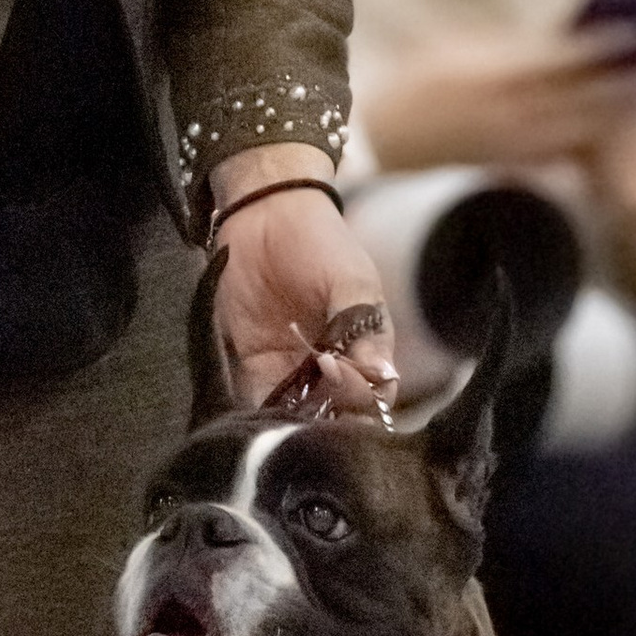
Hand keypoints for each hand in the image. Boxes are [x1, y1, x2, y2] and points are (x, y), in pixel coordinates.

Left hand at [211, 176, 395, 412]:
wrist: (264, 213)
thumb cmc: (320, 240)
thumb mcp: (351, 280)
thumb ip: (361, 328)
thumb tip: (379, 376)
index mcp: (367, 348)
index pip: (374, 396)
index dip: (357, 394)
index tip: (330, 366)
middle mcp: (335, 367)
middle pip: (339, 416)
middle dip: (326, 420)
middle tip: (305, 402)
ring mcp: (295, 369)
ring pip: (301, 416)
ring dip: (292, 422)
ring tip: (279, 414)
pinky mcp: (256, 365)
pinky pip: (262, 401)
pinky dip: (261, 414)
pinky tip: (256, 413)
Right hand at [361, 29, 635, 178]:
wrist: (381, 146)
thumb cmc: (419, 88)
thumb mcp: (456, 51)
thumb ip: (513, 47)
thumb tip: (569, 37)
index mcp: (487, 75)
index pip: (558, 58)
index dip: (601, 44)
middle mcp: (504, 115)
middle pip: (580, 98)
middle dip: (624, 82)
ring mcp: (512, 148)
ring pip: (580, 130)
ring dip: (619, 112)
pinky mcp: (515, 171)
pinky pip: (566, 154)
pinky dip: (595, 139)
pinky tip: (618, 127)